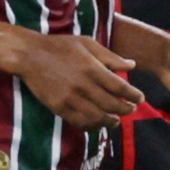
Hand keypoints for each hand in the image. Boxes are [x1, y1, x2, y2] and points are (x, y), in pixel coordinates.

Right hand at [15, 34, 141, 126]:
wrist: (29, 55)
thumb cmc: (60, 46)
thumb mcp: (87, 44)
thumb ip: (110, 56)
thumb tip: (132, 65)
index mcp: (93, 68)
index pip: (120, 87)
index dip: (133, 95)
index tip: (140, 98)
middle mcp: (84, 86)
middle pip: (112, 105)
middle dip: (126, 109)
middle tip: (132, 109)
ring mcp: (71, 99)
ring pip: (97, 117)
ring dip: (111, 121)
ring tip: (117, 120)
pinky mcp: (59, 108)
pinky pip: (80, 122)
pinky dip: (92, 126)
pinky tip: (98, 124)